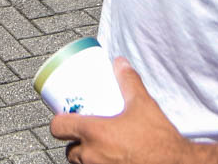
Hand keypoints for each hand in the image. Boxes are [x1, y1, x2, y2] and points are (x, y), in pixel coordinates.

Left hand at [49, 59, 201, 163]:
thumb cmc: (159, 140)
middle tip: (85, 133)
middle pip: (69, 150)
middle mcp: (91, 156)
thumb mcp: (143, 104)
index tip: (65, 117)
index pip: (58, 127)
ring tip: (98, 146)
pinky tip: (111, 159)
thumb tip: (120, 63)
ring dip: (85, 156)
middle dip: (74, 142)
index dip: (59, 121)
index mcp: (93, 134)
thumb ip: (129, 81)